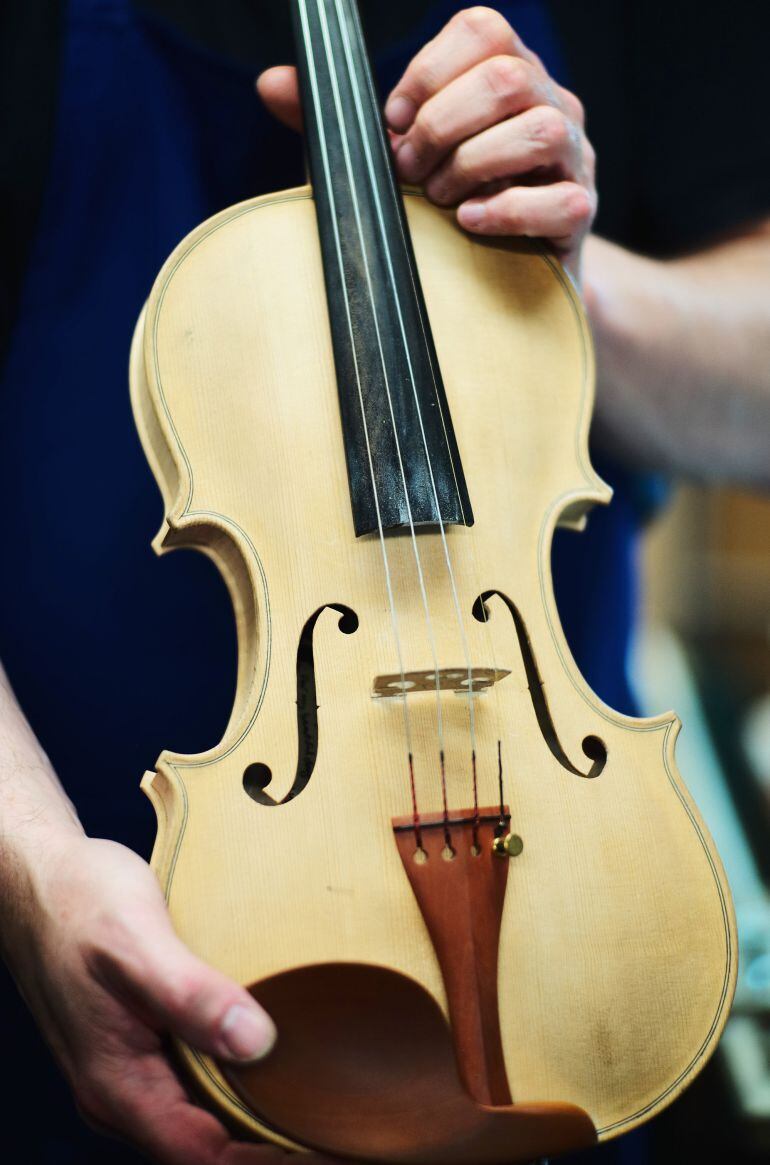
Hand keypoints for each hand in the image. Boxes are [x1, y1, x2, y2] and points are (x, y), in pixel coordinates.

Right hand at [2, 834, 332, 1164]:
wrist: (37, 874)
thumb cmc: (79, 901)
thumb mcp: (137, 941)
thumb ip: (191, 996)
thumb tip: (257, 1043)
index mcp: (117, 1084)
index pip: (204, 1156)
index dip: (270, 1159)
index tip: (330, 1140)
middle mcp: (121, 1090)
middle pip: (208, 1143)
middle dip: (274, 1139)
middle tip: (339, 1114)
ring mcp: (129, 1066)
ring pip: (202, 1110)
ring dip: (257, 1106)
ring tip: (321, 1087)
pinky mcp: (139, 1038)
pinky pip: (194, 1075)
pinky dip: (236, 1073)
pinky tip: (276, 1047)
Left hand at [257, 7, 595, 280]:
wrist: (501, 284)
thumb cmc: (442, 212)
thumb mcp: (387, 165)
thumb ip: (335, 126)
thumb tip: (271, 84)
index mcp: (508, 76)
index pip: (482, 30)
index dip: (427, 72)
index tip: (391, 123)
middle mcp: (551, 103)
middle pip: (506, 76)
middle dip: (440, 126)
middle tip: (408, 173)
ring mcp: (573, 158)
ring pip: (538, 127)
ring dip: (472, 164)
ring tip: (439, 200)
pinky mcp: (579, 214)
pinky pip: (560, 199)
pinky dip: (506, 210)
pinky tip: (468, 225)